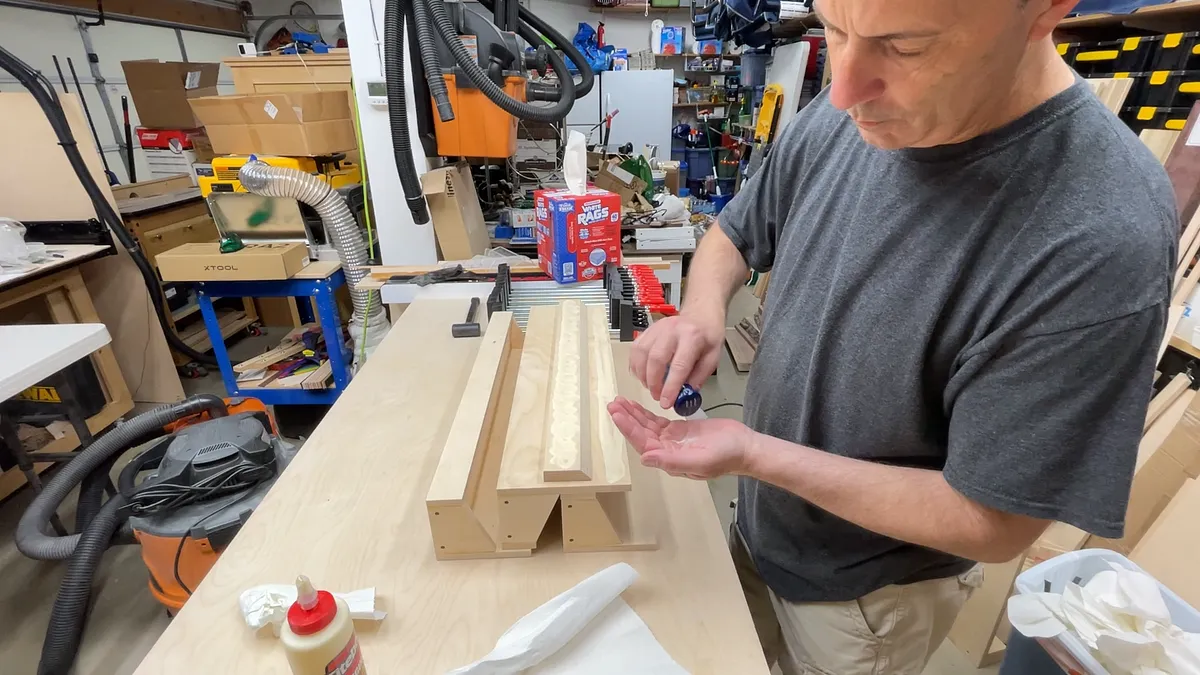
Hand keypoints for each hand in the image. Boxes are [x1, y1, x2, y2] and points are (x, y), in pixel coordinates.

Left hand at [607, 396, 756, 479]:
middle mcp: (666, 450)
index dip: (628, 428)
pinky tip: (636, 406)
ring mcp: (672, 440)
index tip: (616, 413)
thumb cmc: (726, 455)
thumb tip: (645, 458)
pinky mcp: (679, 430)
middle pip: (640, 433)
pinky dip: (645, 413)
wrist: (745, 448)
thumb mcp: (700, 461)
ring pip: (647, 426)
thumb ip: (672, 461)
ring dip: (633, 414)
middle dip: (626, 419)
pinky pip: (657, 421)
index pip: (642, 443)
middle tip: (613, 403)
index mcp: (669, 459)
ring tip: (619, 401)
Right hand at [629, 311, 724, 409]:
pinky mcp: (647, 330)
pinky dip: (636, 365)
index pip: (679, 365)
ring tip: (651, 387)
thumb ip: (699, 376)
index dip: (671, 386)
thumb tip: (685, 394)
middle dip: (654, 383)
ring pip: (641, 354)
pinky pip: (635, 349)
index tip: (666, 402)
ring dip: (643, 375)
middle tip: (658, 396)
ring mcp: (657, 328)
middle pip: (656, 359)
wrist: (700, 314)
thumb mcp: (713, 356)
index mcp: (692, 336)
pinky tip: (643, 374)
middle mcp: (672, 330)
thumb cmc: (708, 335)